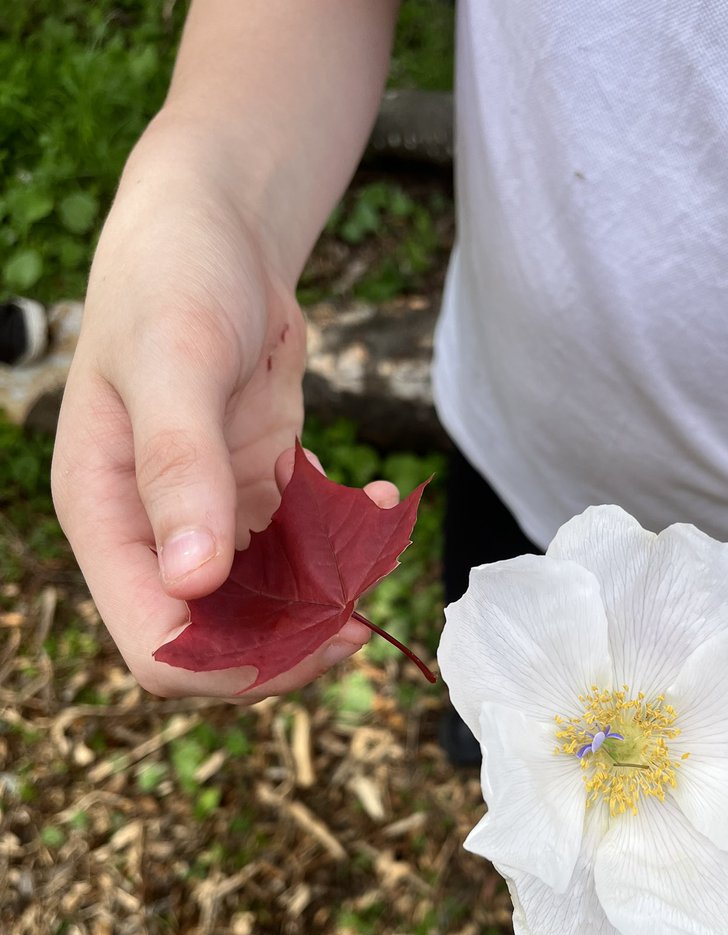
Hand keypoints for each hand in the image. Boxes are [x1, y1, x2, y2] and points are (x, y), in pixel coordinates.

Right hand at [52, 131, 396, 698]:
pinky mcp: (254, 495)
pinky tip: (375, 499)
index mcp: (106, 518)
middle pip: (219, 644)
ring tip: (374, 549)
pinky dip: (343, 544)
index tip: (319, 633)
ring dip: (325, 595)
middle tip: (360, 607)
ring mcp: (207, 518)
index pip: (157, 646)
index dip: (234, 666)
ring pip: (267, 607)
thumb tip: (192, 581)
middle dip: (291, 641)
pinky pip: (300, 551)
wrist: (214, 229)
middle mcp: (152, 533)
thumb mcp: (173, 361)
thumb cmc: (173, 278)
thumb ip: (179, 468)